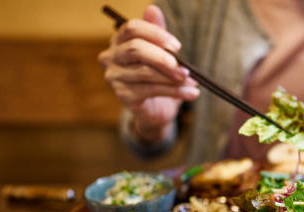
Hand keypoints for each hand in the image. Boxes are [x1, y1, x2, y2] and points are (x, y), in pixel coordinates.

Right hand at [98, 5, 198, 141]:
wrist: (157, 109)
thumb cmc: (159, 76)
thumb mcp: (162, 53)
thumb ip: (158, 33)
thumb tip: (153, 8)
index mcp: (120, 40)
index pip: (132, 28)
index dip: (156, 34)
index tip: (177, 46)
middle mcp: (111, 56)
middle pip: (136, 49)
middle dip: (164, 58)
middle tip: (186, 68)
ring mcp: (114, 77)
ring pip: (145, 72)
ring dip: (173, 78)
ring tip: (192, 82)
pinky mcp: (123, 96)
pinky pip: (150, 90)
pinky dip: (174, 91)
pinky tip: (190, 93)